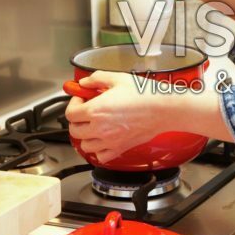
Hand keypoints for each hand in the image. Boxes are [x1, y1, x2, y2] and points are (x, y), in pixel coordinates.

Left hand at [65, 70, 233, 163]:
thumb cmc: (145, 93)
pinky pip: (102, 156)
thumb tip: (85, 82)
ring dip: (86, 136)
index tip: (82, 98)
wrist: (164, 108)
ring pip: (85, 145)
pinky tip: (105, 139)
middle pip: (74, 130)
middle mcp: (99, 128)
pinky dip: (99, 151)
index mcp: (96, 110)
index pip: (70, 113)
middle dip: (77, 119)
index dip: (74, 103)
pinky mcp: (121, 148)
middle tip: (87, 110)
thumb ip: (97, 79)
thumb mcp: (118, 78)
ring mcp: (110, 140)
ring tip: (95, 125)